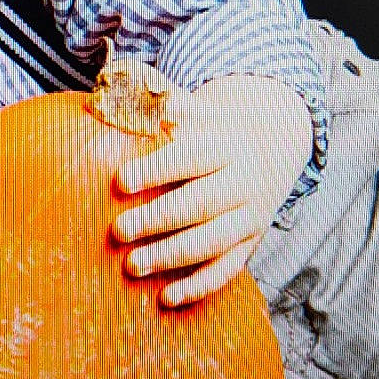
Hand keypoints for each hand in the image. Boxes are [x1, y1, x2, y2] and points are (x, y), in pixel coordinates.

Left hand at [111, 71, 313, 307]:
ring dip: (170, 256)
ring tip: (132, 266)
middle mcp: (244, 181)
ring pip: (212, 241)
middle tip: (118, 231)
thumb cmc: (208, 131)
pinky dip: (198, 286)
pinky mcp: (250, 245)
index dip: (155, 169)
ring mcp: (250, 217)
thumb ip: (155, 96)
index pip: (191, 157)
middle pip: (200, 204)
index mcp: (228, 145)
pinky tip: (166, 298)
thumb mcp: (191, 108)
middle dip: (156, 219)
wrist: (265, 151)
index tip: (119, 181)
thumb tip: (113, 80)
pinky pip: (227, 270)